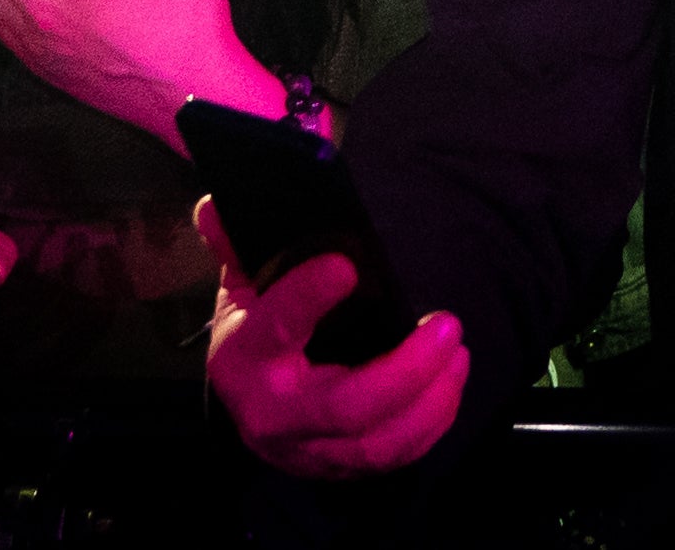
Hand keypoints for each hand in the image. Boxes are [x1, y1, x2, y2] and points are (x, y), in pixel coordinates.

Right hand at [202, 246, 467, 476]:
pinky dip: (432, 422)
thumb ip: (236, 242)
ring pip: (377, 443)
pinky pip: (395, 458)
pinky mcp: (341, 468)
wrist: (248, 401)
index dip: (306, 298)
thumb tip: (217, 205)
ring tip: (456, 350)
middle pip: (345, 406)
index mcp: (243, 357)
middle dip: (405, 370)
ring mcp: (309, 450)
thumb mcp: (241, 282)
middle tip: (446, 324)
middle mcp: (272, 414)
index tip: (346, 267)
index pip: (274, 330)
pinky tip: (451, 379)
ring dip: (430, 398)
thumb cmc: (256, 328)